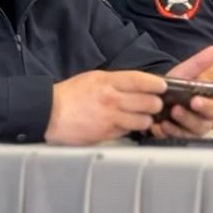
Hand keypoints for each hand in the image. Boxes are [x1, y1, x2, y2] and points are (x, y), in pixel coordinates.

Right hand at [45, 70, 169, 144]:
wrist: (49, 113)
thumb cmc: (71, 94)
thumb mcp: (94, 78)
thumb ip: (117, 81)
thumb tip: (140, 85)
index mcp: (108, 81)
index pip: (141, 81)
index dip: (157, 84)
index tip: (163, 86)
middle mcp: (112, 99)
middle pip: (149, 102)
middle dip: (155, 104)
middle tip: (153, 104)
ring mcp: (110, 119)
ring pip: (143, 121)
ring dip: (145, 119)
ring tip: (141, 117)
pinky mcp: (107, 134)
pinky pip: (128, 132)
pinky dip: (130, 129)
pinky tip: (125, 125)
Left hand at [151, 46, 212, 137]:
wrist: (149, 101)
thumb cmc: (171, 89)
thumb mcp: (183, 73)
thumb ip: (199, 63)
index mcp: (211, 97)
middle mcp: (207, 113)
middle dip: (205, 107)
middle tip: (194, 101)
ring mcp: (196, 127)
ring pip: (198, 127)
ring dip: (187, 119)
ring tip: (174, 111)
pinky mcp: (183, 138)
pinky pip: (182, 138)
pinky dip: (173, 131)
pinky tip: (164, 124)